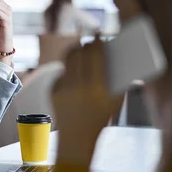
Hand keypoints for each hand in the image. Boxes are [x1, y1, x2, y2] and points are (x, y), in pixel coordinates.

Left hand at [52, 37, 124, 166]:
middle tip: (90, 40)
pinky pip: (61, 72)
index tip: (99, 34)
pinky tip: (74, 68)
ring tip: (79, 48)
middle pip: (81, 53)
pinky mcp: (53, 90)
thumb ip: (118, 78)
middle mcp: (80, 86)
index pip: (97, 55)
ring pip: (68, 59)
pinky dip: (68, 68)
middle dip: (86, 44)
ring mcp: (64, 88)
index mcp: (98, 88)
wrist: (77, 136)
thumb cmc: (100, 116)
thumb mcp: (115, 100)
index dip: (97, 41)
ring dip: (74, 50)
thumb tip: (114, 52)